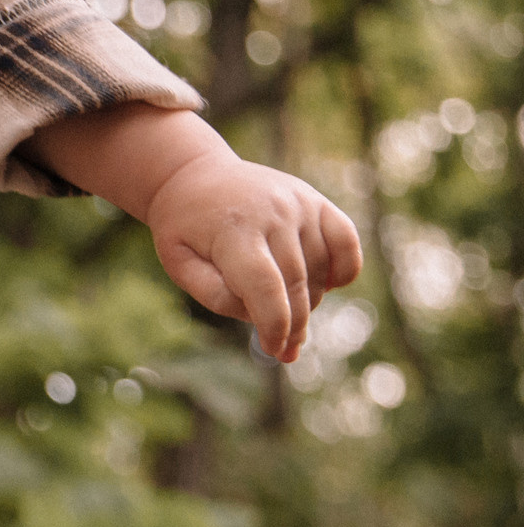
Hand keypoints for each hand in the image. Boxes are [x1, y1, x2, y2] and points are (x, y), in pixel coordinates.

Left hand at [145, 153, 362, 361]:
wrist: (194, 175)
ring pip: (320, 271)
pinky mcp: (316, 202)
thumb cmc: (185, 227)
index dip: (274, 325)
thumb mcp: (179, 263)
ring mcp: (299, 204)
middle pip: (296, 284)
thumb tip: (259, 316)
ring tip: (285, 310)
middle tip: (284, 349)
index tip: (274, 350)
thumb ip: (215, 294)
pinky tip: (325, 286)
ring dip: (309, 301)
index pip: (264, 286)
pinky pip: (347, 244)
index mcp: (233, 229)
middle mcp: (272, 213)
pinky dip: (343, 271)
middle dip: (292, 324)